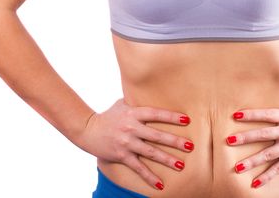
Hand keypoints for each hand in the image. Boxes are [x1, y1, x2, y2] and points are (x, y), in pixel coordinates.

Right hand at [76, 98, 194, 190]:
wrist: (88, 130)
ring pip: (150, 152)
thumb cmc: (110, 115)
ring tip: (181, 165)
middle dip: (174, 141)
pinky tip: (160, 185)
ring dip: (166, 159)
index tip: (186, 120)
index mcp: (133, 113)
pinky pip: (138, 167)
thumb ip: (138, 102)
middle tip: (190, 146)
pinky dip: (149, 177)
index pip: (155, 114)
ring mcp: (126, 143)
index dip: (171, 116)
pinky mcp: (121, 156)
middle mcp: (131, 128)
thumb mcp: (123, 104)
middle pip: (156, 135)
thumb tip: (156, 93)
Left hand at [226, 104, 278, 188]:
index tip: (235, 115)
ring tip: (237, 167)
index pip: (266, 114)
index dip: (252, 115)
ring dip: (252, 161)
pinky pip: (277, 169)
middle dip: (245, 137)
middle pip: (263, 134)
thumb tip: (266, 88)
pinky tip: (254, 183)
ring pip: (268, 155)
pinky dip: (266, 177)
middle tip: (229, 140)